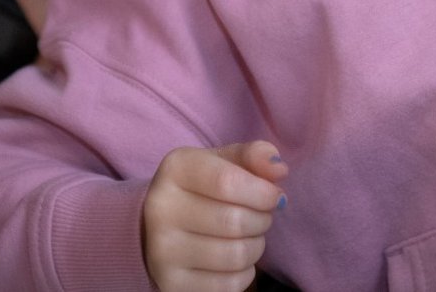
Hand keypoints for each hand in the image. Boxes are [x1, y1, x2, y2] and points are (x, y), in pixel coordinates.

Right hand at [143, 140, 287, 291]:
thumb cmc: (202, 189)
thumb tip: (279, 168)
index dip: (263, 192)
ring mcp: (162, 250)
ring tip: (249, 236)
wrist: (157, 227)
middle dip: (262, 220)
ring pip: (235, 255)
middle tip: (261, 216)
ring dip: (256, 246)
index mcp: (175, 169)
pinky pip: (229, 284)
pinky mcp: (172, 284)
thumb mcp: (223, 162)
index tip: (274, 196)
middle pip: (235, 221)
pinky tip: (234, 259)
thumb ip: (253, 156)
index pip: (228, 182)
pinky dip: (244, 272)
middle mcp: (161, 208)